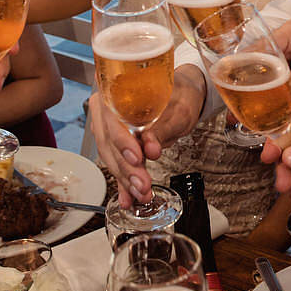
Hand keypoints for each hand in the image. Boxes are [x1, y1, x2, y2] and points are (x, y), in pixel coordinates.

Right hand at [92, 65, 205, 206]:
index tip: (136, 158)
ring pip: (112, 157)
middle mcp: (106, 110)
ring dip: (126, 180)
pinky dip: (124, 183)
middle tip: (143, 185)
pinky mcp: (117, 144)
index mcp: (115, 92)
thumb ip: (161, 129)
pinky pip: (117, 164)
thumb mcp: (177, 109)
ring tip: (141, 194)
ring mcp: (109, 128)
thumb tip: (151, 148)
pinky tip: (128, 198)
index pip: (111, 119)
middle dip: (126, 168)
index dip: (121, 141)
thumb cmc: (181, 94)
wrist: (184, 95)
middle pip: (109, 143)